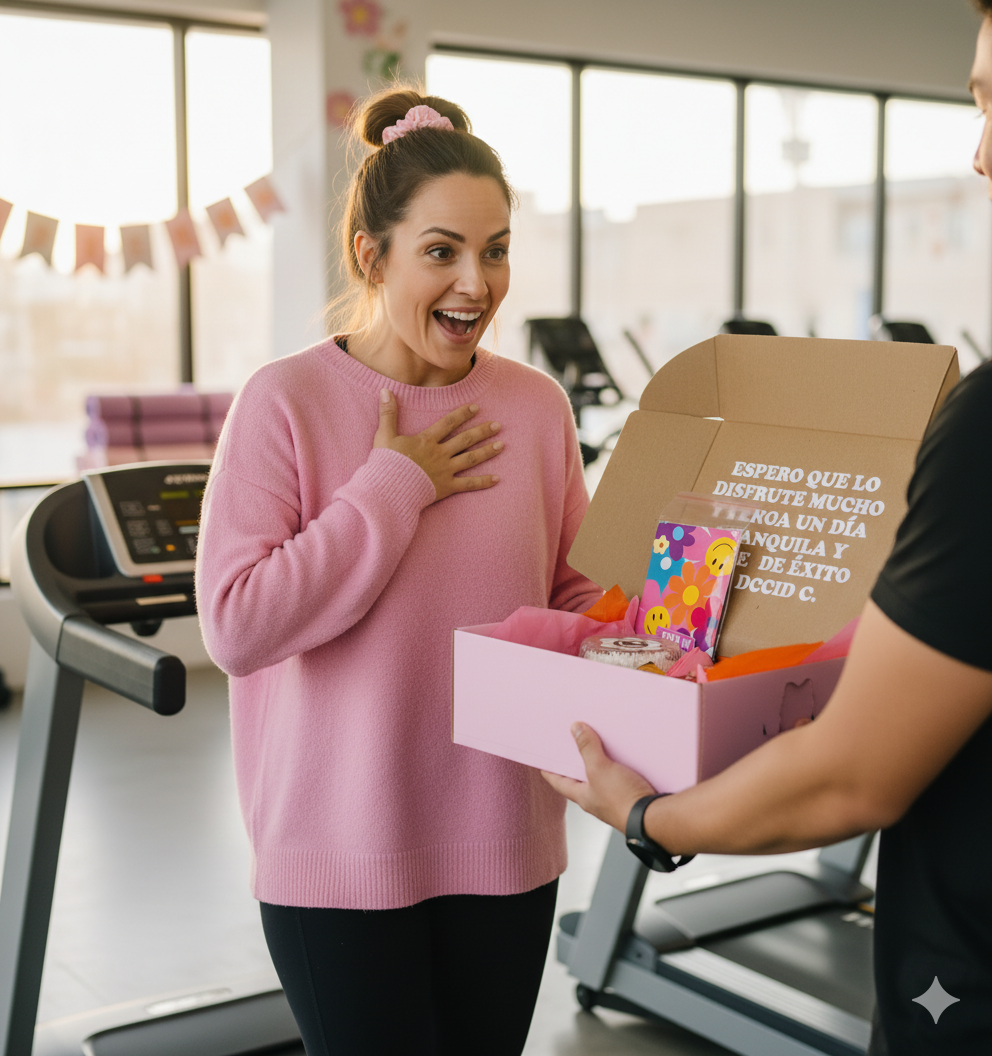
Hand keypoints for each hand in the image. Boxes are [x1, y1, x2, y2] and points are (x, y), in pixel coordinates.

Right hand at [374, 390, 502, 501]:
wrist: (389, 489)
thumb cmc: (385, 463)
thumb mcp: (384, 436)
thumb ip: (388, 413)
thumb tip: (385, 390)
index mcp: (427, 440)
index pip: (449, 423)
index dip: (463, 414)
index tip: (476, 408)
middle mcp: (440, 454)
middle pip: (465, 440)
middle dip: (482, 431)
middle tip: (498, 425)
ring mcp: (445, 471)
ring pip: (470, 459)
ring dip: (487, 451)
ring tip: (501, 445)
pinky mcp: (447, 487)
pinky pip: (468, 484)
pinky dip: (483, 482)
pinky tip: (497, 479)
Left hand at [542, 722, 656, 832]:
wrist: (654, 817)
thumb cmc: (623, 801)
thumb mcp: (599, 769)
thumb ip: (587, 748)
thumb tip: (576, 729)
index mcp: (584, 796)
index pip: (560, 782)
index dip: (550, 771)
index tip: (541, 762)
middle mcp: (598, 799)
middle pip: (582, 777)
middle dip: (578, 760)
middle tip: (572, 742)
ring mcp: (616, 797)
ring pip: (604, 775)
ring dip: (601, 759)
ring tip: (599, 740)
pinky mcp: (633, 793)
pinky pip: (622, 774)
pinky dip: (620, 763)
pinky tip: (624, 752)